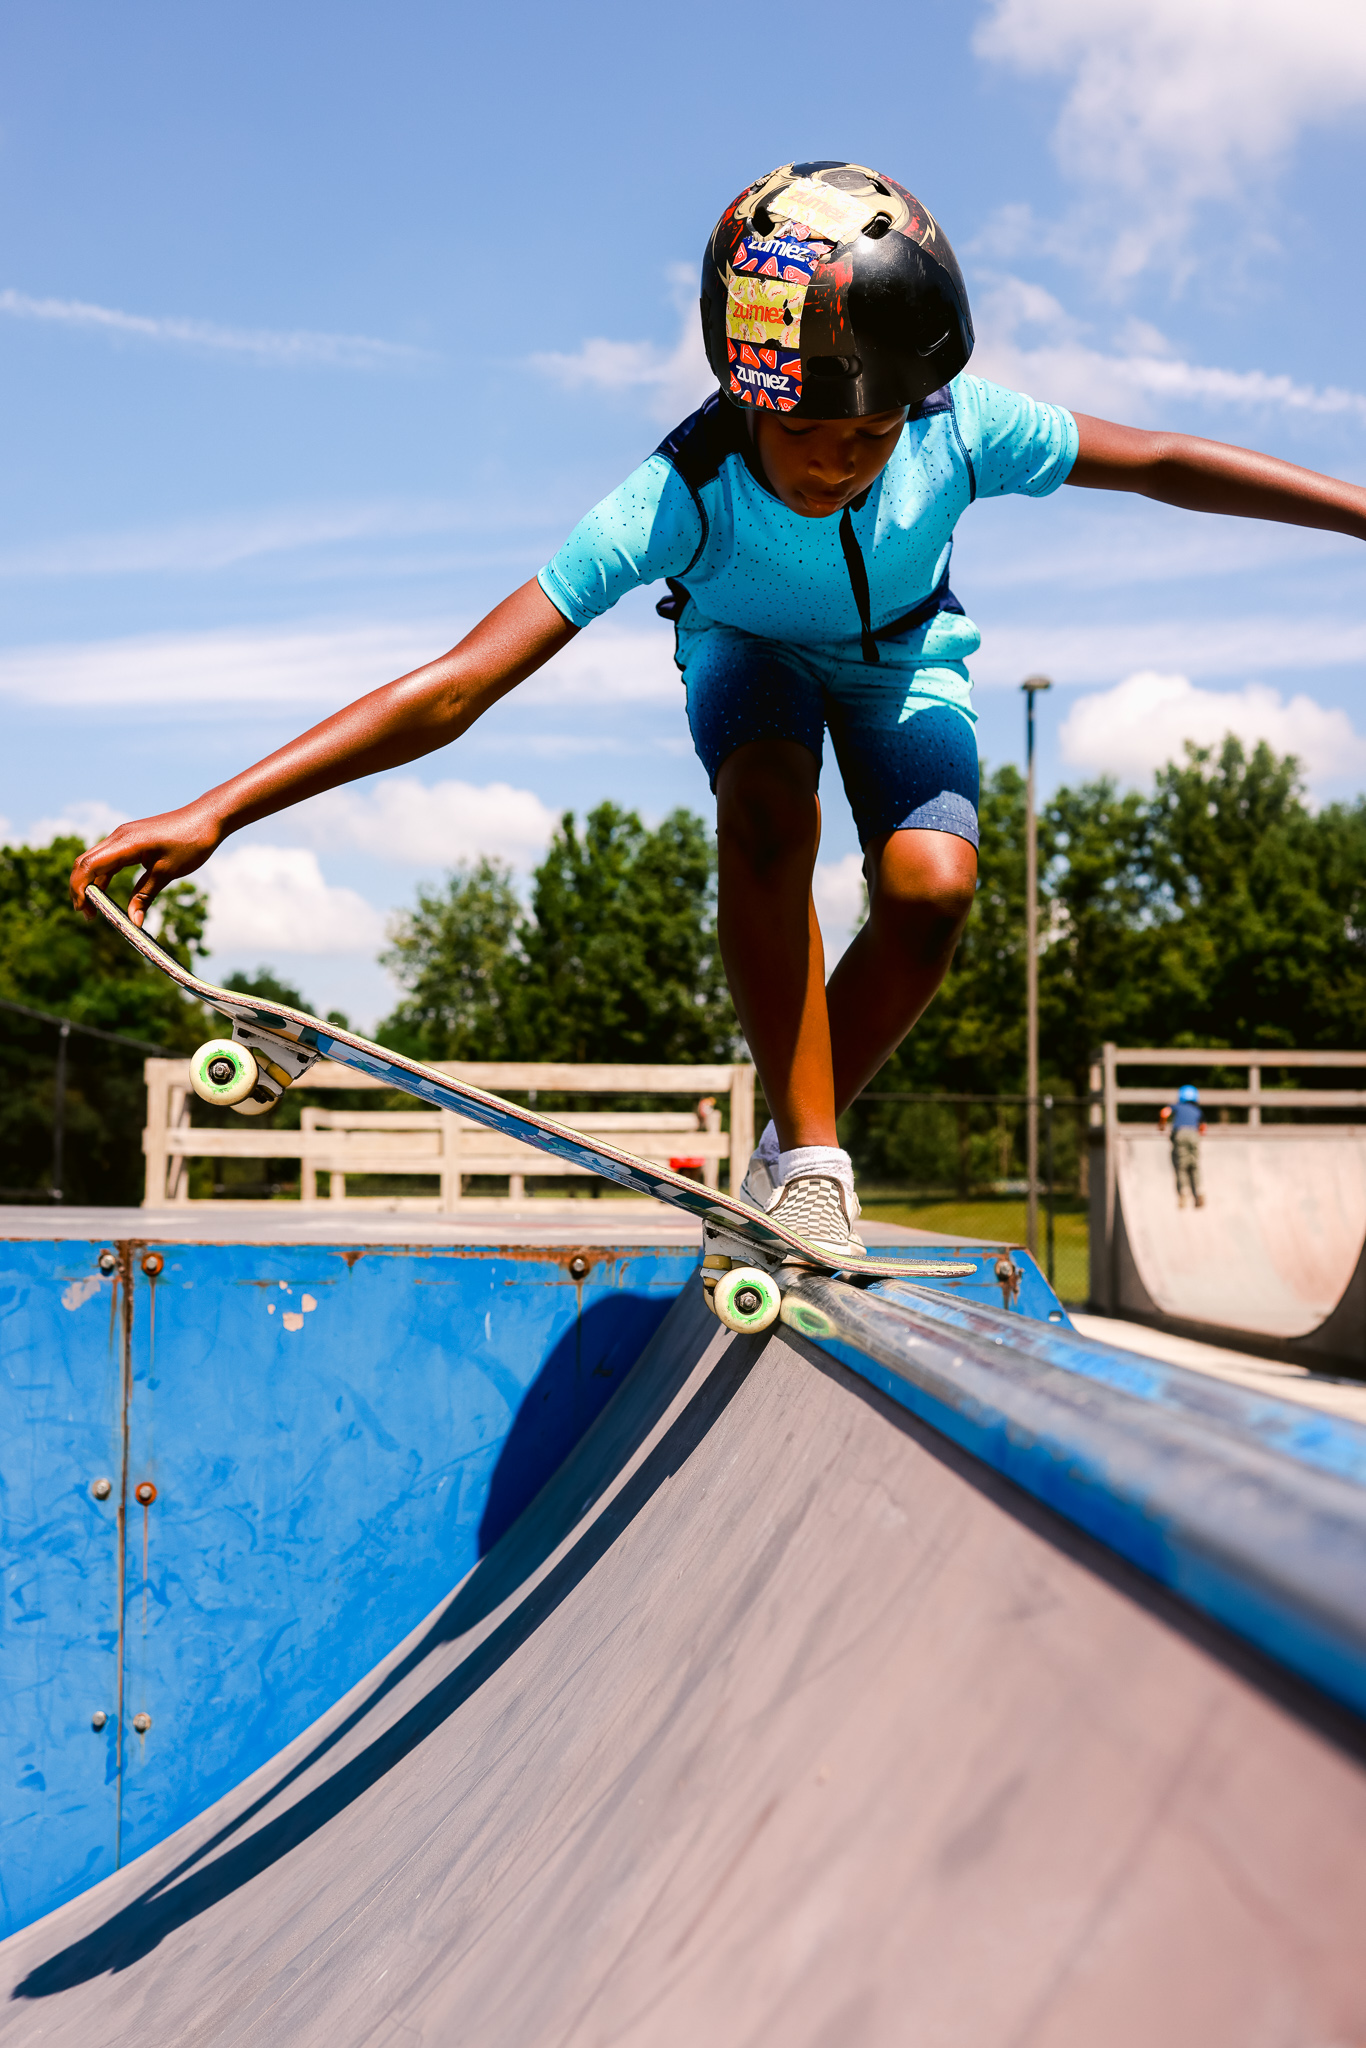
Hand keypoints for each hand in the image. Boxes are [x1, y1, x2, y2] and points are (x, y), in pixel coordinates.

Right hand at [71, 802, 223, 925]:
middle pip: (84, 863)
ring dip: (90, 884)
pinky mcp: (131, 839)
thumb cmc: (191, 842)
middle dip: (80, 889)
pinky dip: (103, 876)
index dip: (80, 890)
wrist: (208, 817)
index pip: (88, 866)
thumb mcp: (167, 873)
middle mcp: (119, 837)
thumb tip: (133, 922)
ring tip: (95, 910)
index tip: (85, 912)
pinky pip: (109, 859)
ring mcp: (123, 837)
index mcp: (125, 843)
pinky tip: (106, 894)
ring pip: (95, 861)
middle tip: (88, 916)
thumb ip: (145, 896)